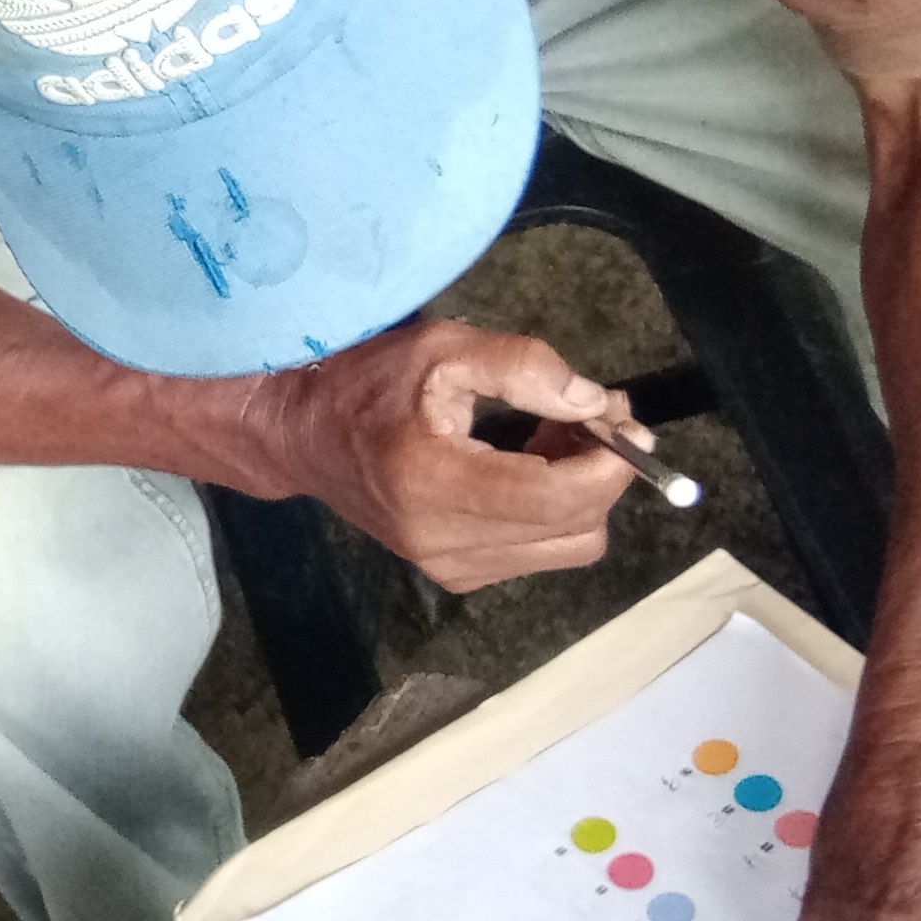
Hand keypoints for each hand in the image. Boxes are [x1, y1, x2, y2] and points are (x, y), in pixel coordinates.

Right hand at [245, 319, 636, 588]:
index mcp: (435, 483)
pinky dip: (553, 512)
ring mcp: (448, 566)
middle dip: (603, 473)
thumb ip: (524, 367)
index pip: (559, 498)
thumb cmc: (364, 380)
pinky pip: (538, 553)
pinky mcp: (453, 573)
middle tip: (591, 417)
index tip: (622, 417)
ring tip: (555, 439)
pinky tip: (527, 468)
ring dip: (581, 494)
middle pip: (577, 529)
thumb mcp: (442, 348)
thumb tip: (595, 403)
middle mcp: (444, 541)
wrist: (298, 434)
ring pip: (567, 547)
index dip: (612, 461)